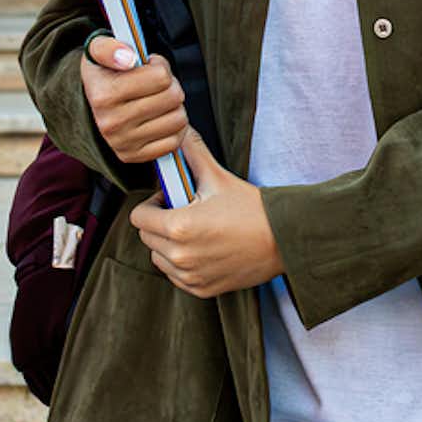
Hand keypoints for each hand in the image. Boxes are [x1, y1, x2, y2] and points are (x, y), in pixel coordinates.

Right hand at [81, 31, 186, 165]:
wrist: (90, 103)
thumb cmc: (103, 72)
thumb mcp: (98, 49)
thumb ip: (110, 47)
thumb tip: (128, 57)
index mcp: (104, 95)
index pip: (161, 76)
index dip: (160, 66)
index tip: (149, 66)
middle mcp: (111, 123)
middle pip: (173, 96)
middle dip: (170, 85)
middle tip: (157, 83)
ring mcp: (123, 143)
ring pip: (178, 119)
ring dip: (174, 106)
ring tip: (159, 99)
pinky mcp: (134, 157)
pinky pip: (174, 142)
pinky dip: (174, 128)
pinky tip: (161, 117)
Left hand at [130, 131, 282, 300]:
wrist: (283, 239)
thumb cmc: (252, 209)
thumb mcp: (218, 177)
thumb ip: (192, 152)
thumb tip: (179, 132)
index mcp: (179, 226)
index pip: (139, 217)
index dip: (152, 203)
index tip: (169, 197)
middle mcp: (180, 255)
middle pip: (146, 237)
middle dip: (159, 222)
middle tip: (183, 210)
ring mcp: (191, 276)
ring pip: (158, 258)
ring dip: (167, 244)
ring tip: (193, 230)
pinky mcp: (202, 289)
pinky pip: (175, 275)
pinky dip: (181, 263)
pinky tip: (202, 248)